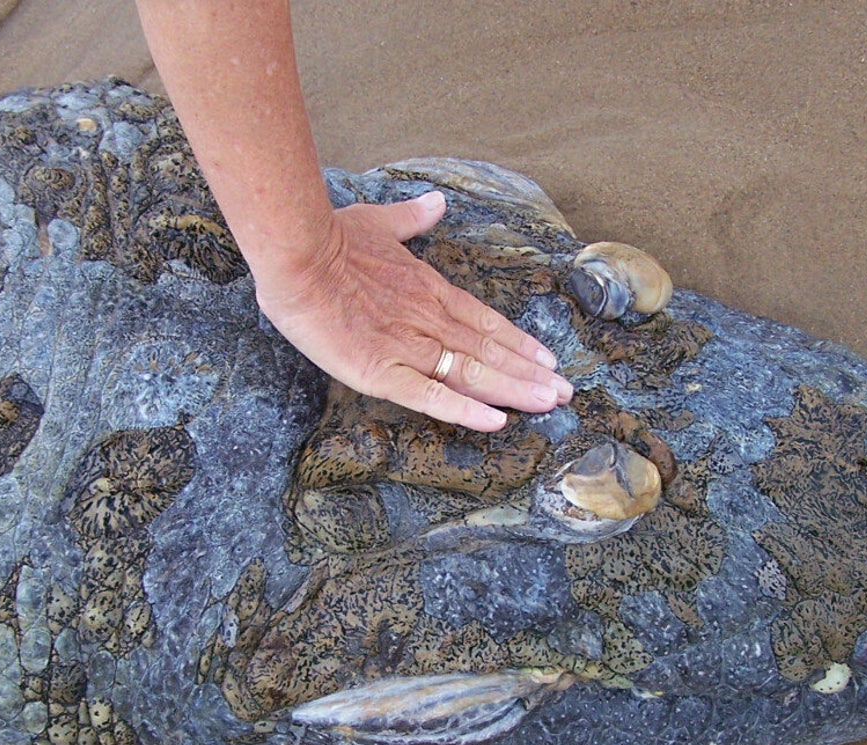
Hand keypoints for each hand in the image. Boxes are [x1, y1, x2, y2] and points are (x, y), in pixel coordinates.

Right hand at [252, 191, 573, 431]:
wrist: (299, 257)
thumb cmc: (333, 238)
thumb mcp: (379, 221)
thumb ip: (411, 218)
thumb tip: (436, 202)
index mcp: (430, 290)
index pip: (486, 322)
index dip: (519, 343)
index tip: (547, 359)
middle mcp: (430, 321)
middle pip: (490, 352)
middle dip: (531, 374)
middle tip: (567, 393)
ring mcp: (409, 348)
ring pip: (474, 374)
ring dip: (514, 390)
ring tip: (550, 404)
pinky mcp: (383, 373)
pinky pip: (432, 396)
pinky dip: (465, 410)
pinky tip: (495, 422)